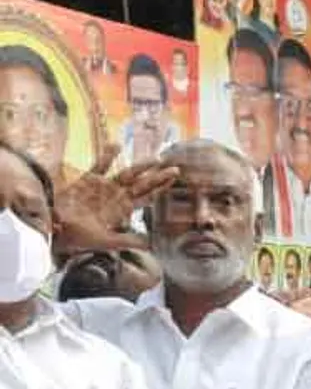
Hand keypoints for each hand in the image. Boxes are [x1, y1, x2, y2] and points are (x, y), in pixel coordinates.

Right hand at [53, 144, 177, 254]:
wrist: (57, 229)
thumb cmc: (80, 237)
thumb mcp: (106, 241)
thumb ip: (126, 240)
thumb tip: (149, 244)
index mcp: (124, 209)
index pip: (147, 197)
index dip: (161, 187)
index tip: (174, 179)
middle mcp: (117, 196)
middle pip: (142, 184)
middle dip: (158, 177)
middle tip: (175, 168)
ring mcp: (104, 187)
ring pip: (126, 174)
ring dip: (141, 166)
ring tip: (155, 159)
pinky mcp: (88, 180)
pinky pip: (100, 165)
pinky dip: (107, 155)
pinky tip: (116, 144)